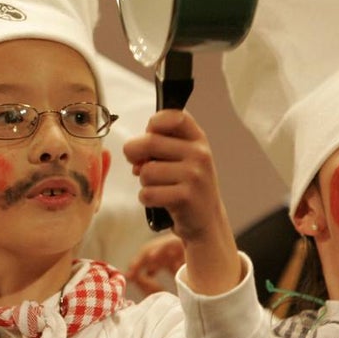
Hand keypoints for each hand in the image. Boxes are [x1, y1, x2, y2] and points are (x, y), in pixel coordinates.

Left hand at [123, 109, 240, 295]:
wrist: (206, 220)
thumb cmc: (186, 185)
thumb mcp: (182, 157)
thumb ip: (159, 145)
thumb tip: (133, 149)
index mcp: (197, 138)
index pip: (174, 117)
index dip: (154, 123)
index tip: (149, 134)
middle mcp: (199, 153)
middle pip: (150, 142)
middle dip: (134, 154)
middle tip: (138, 165)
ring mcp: (194, 175)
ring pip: (146, 171)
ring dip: (144, 182)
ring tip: (159, 187)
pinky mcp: (186, 197)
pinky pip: (148, 193)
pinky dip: (146, 199)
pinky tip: (160, 201)